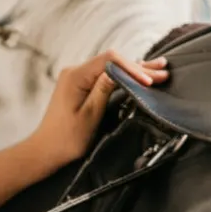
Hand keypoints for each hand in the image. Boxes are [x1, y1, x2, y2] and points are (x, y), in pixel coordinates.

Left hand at [31, 50, 168, 165]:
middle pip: (112, 62)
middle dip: (138, 68)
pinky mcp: (81, 85)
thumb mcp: (89, 115)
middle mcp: (75, 71)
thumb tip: (120, 71)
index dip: (132, 68)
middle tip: (164, 72)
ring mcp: (78, 77)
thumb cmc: (67, 138)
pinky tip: (140, 74)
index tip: (149, 82)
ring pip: (111, 68)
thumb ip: (104, 90)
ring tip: (159, 70)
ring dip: (134, 70)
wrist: (46, 150)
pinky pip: (105, 76)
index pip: (110, 61)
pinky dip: (124, 76)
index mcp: (75, 76)